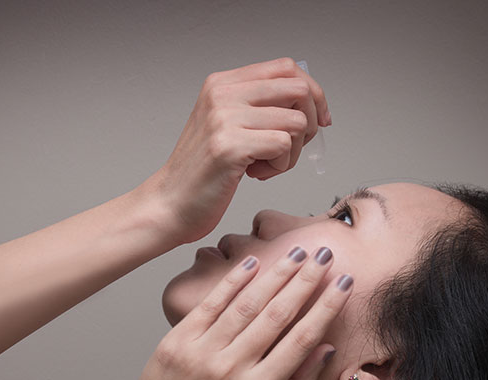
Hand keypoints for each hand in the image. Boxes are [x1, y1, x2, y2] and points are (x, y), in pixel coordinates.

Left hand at [118, 246, 351, 379]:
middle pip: (277, 314)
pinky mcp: (176, 342)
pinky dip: (232, 282)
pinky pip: (210, 305)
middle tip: (324, 255)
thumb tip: (326, 350)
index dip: (326, 308)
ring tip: (297, 254)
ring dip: (275, 274)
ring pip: (246, 304)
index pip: (301, 340)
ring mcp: (201, 353)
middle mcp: (231, 368)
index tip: (344, 284)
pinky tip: (252, 264)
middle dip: (305, 281)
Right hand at [143, 57, 331, 244]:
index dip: (312, 92)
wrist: (169, 204)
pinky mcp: (230, 146)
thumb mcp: (225, 125)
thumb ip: (257, 106)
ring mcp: (224, 119)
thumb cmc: (202, 172)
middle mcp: (222, 94)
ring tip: (264, 165)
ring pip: (295, 122)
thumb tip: (309, 99)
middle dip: (309, 122)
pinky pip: (283, 146)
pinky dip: (279, 167)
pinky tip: (255, 174)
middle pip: (298, 89)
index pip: (286, 68)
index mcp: (221, 83)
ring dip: (291, 152)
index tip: (318, 118)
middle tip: (291, 147)